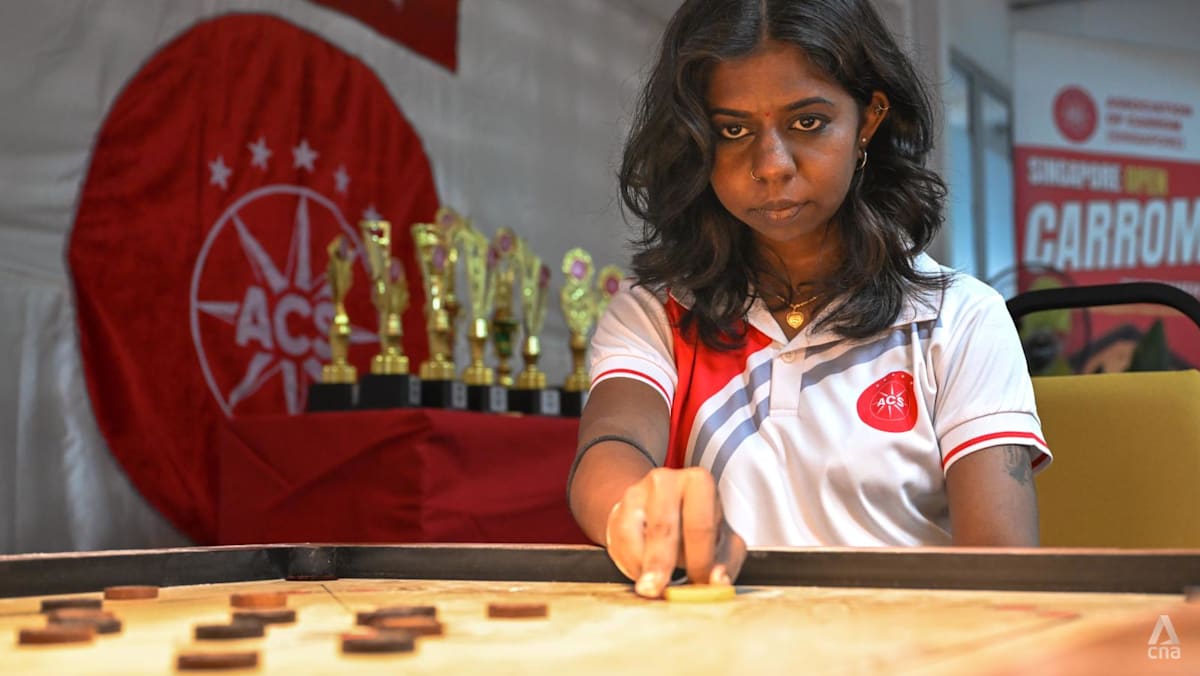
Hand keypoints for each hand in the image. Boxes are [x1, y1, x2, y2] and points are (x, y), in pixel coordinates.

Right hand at [604, 467, 746, 597]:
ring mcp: (637, 494)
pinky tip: (644, 572)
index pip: (701, 526)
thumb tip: (718, 581)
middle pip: (663, 529)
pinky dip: (633, 566)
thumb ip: (725, 562)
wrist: (658, 510)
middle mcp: (666, 481)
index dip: (701, 561)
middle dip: (663, 565)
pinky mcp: (618, 512)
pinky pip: (622, 547)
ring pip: (638, 540)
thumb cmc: (695, 526)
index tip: (700, 584)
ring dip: (647, 569)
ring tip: (656, 586)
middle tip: (660, 591)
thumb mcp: (721, 540)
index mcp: (699, 482)